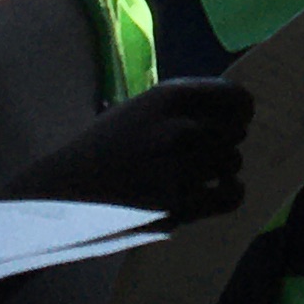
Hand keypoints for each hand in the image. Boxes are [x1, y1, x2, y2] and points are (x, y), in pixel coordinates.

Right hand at [44, 76, 251, 222]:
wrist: (63, 193)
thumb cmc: (102, 148)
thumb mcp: (138, 110)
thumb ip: (182, 106)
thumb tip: (237, 105)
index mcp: (168, 97)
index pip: (237, 98)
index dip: (240, 111)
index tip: (235, 121)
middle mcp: (178, 128)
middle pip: (237, 132)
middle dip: (225, 142)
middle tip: (203, 154)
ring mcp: (179, 168)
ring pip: (233, 163)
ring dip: (222, 170)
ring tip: (196, 175)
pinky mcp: (178, 206)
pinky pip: (231, 195)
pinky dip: (229, 193)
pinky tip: (213, 193)